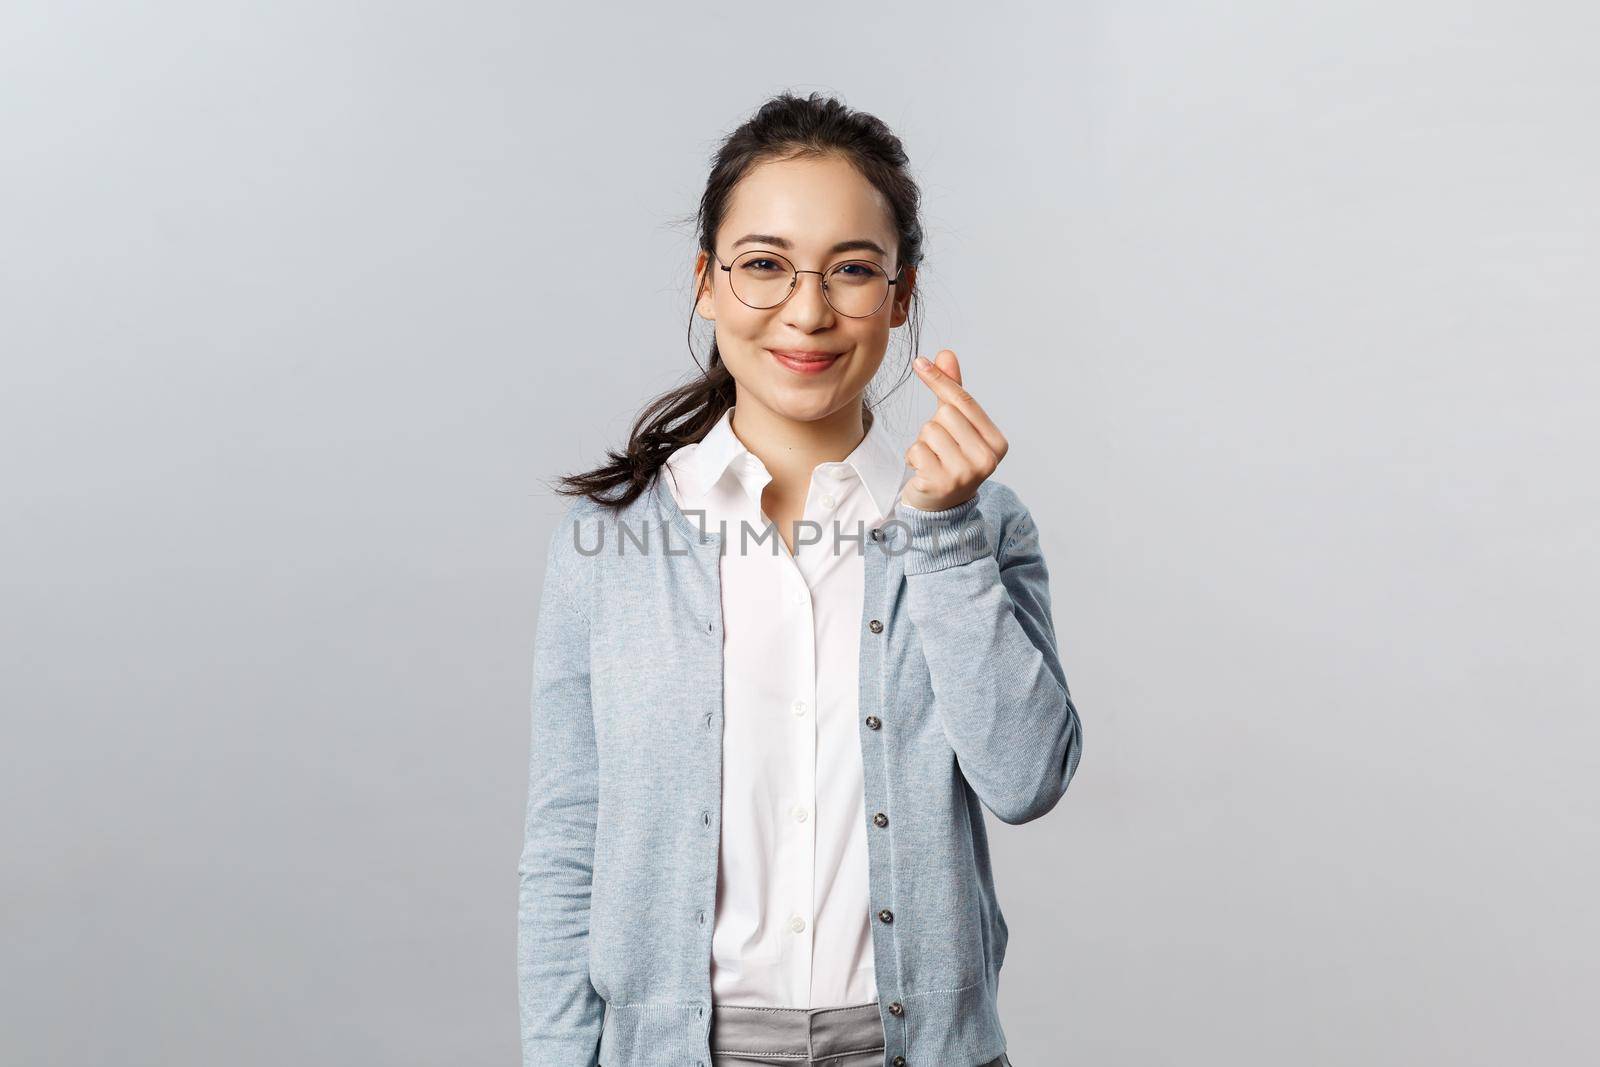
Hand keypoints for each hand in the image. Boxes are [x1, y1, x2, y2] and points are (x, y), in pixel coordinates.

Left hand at [900, 349, 1008, 511]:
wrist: (942, 508)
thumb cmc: (950, 458)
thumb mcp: (956, 425)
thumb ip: (953, 391)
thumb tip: (945, 353)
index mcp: (997, 442)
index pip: (963, 401)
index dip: (940, 380)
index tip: (919, 362)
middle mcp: (987, 459)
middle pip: (944, 414)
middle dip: (934, 425)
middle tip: (940, 447)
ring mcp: (965, 473)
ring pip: (929, 430)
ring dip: (923, 442)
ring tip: (933, 459)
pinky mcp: (941, 483)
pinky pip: (917, 450)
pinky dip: (913, 457)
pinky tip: (923, 470)